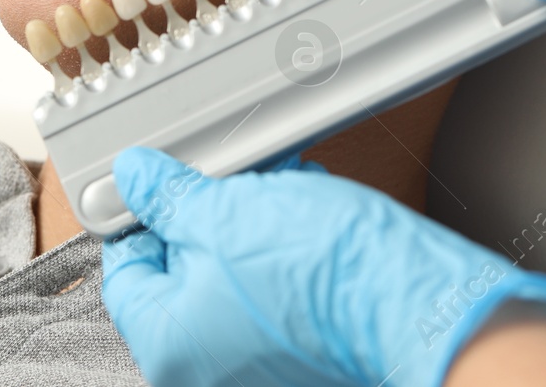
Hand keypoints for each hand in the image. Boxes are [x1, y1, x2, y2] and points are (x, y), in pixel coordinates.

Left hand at [100, 147, 545, 386]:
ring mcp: (258, 369)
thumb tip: (135, 178)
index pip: (126, 270)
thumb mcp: (226, 212)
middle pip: (184, 275)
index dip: (144, 214)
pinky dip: (286, 256)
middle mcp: (207, 372)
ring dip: (254, 227)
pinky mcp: (302, 357)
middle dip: (210, 218)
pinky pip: (275, 297)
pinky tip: (310, 221)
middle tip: (235, 183)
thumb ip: (168, 197)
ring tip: (286, 196)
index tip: (162, 182)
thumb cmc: (327, 274)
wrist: (419, 304)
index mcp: (170, 345)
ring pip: (234, 278)